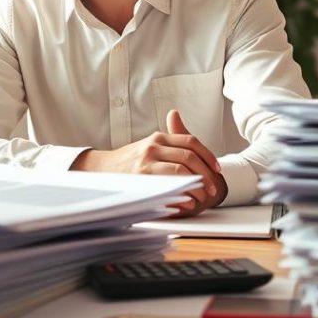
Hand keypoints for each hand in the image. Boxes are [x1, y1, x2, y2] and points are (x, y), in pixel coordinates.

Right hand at [70, 110, 224, 214]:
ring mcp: (146, 161)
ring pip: (181, 170)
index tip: (217, 169)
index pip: (190, 142)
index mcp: (158, 137)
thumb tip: (175, 114)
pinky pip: (168, 184)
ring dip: (196, 186)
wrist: (101, 169)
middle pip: (189, 156)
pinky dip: (181, 194)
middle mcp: (153, 146)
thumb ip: (165, 136)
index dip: (207, 155)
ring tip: (203, 196)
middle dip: (205, 173)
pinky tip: (188, 202)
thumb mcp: (148, 144)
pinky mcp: (141, 177)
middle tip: (212, 188)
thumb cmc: (129, 161)